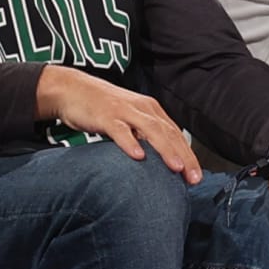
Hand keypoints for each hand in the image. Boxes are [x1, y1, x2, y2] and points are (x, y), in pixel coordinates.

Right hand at [33, 66, 200, 178]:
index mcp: (150, 110)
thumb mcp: (128, 120)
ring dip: (165, 150)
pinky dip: (130, 142)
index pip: (175, 134)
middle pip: (168, 133)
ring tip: (176, 168)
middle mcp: (142, 108)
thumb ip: (143, 136)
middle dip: (184, 157)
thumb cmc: (102, 108)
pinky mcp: (105, 115)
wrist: (72, 88)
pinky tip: (137, 156)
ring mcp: (124, 111)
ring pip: (150, 130)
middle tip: (194, 179)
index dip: (188, 156)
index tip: (196, 177)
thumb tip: (158, 161)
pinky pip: (120, 130)